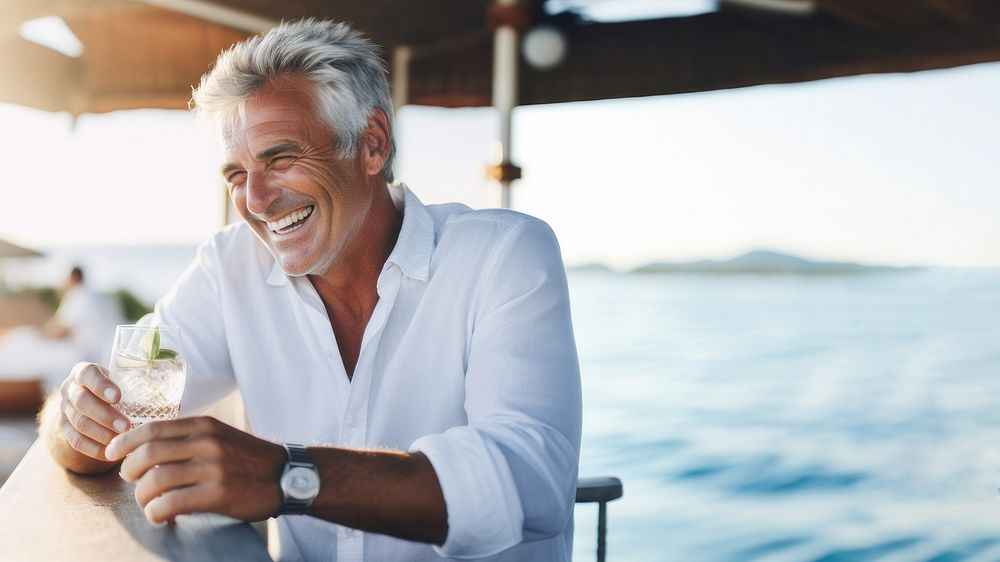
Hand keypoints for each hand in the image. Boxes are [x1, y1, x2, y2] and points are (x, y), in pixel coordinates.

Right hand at [57, 362, 131, 461]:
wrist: (86, 407)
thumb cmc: (113, 391)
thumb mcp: (121, 383)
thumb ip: (138, 389)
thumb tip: (174, 404)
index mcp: (84, 372)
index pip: (87, 374)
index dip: (101, 385)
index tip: (118, 396)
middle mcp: (70, 389)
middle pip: (82, 402)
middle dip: (105, 415)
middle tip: (126, 426)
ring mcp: (64, 411)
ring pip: (79, 423)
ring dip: (102, 434)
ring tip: (122, 440)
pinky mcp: (64, 431)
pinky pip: (77, 442)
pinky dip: (95, 449)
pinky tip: (111, 454)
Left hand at [105, 416, 286, 523]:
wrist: (286, 476)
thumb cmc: (248, 460)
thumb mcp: (221, 437)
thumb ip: (189, 438)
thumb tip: (146, 449)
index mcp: (205, 426)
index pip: (152, 428)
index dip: (125, 442)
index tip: (112, 453)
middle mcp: (207, 442)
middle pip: (147, 453)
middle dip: (129, 471)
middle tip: (131, 482)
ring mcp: (213, 468)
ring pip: (155, 481)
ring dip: (142, 497)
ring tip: (148, 504)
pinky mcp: (217, 494)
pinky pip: (170, 504)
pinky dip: (156, 513)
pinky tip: (162, 517)